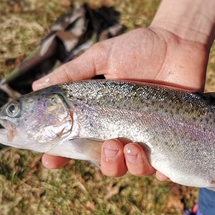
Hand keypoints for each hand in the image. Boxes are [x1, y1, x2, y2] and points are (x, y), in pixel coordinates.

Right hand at [32, 26, 207, 177]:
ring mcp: (146, 138)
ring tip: (131, 146)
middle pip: (106, 163)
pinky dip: (160, 172)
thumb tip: (36, 87)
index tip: (50, 160)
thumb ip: (72, 73)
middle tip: (108, 145)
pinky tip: (159, 164)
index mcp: (101, 117)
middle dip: (103, 162)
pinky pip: (164, 169)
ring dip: (128, 165)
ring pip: (132, 169)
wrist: (178, 42)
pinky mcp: (172, 140)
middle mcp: (121, 132)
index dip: (60, 156)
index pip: (75, 143)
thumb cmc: (139, 48)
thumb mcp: (102, 57)